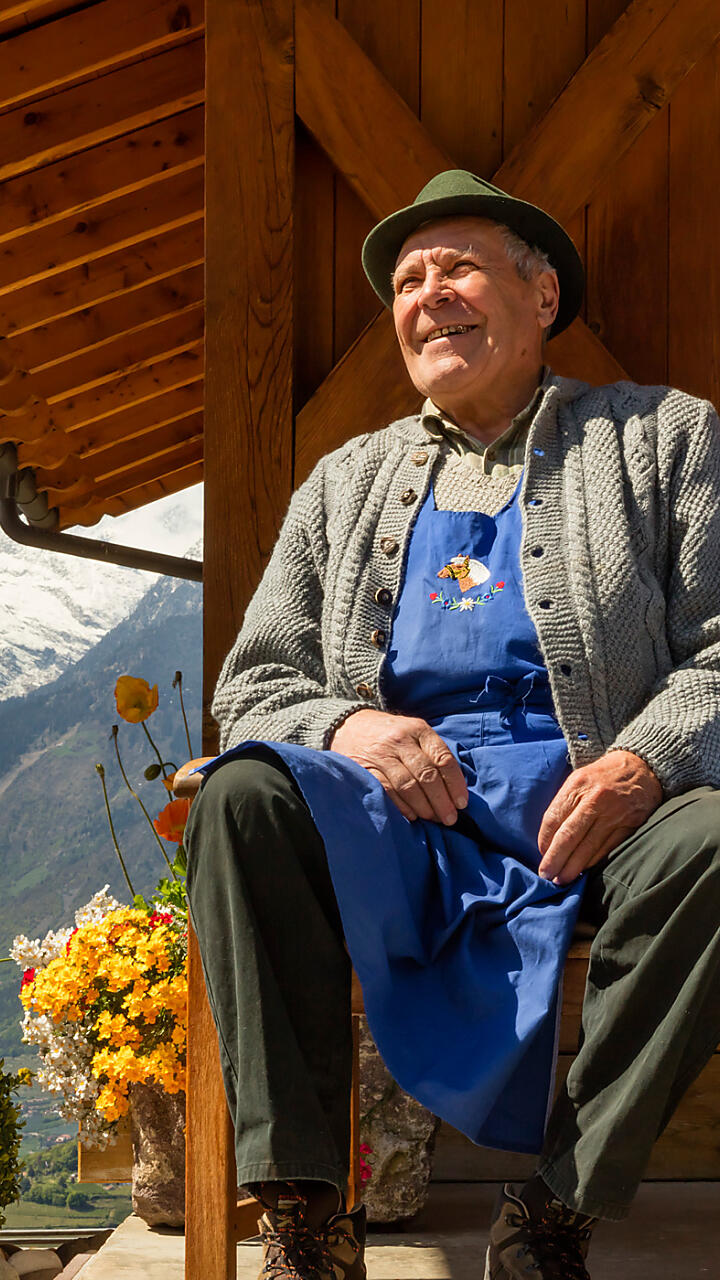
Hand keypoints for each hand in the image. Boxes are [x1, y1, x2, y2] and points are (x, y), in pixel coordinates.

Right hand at [329, 709, 467, 824]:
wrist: (348, 725)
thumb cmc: (391, 734)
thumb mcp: (414, 732)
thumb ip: (433, 753)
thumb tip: (455, 789)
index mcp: (419, 730)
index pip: (443, 759)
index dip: (455, 784)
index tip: (462, 803)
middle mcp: (400, 740)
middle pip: (427, 775)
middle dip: (442, 801)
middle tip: (449, 818)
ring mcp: (381, 755)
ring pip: (408, 785)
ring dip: (424, 807)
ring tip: (432, 819)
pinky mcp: (365, 768)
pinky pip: (387, 791)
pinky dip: (402, 807)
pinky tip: (412, 816)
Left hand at [538, 750, 662, 884]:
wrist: (641, 768)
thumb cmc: (602, 776)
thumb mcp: (579, 779)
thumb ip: (564, 803)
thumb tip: (547, 838)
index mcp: (578, 784)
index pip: (554, 818)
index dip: (544, 840)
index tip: (541, 853)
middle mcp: (596, 798)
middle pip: (569, 835)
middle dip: (555, 859)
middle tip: (546, 875)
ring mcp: (614, 813)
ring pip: (588, 847)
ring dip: (573, 867)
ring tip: (561, 879)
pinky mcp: (629, 825)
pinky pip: (607, 849)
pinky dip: (592, 862)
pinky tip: (583, 870)